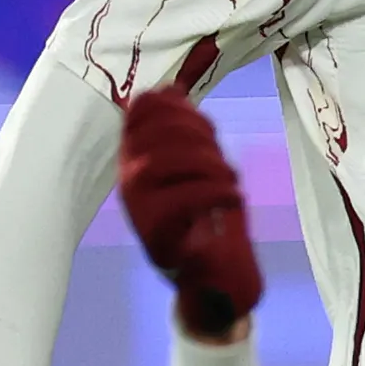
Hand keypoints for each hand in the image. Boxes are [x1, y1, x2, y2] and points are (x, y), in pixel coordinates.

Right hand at [116, 87, 259, 340]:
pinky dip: (215, 192)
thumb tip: (173, 87)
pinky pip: (180, 200)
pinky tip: (234, 197)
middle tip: (220, 154)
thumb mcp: (199, 166)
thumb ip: (187, 130)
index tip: (205, 122)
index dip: (173, 106)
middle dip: (193, 133)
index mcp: (137, 157)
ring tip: (229, 178)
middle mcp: (130, 179)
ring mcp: (139, 207)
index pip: (139, 114)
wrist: (213, 277)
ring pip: (161, 164)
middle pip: (150, 135)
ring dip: (206, 164)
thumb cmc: (206, 219)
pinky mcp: (155, 234)